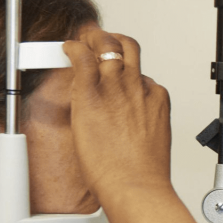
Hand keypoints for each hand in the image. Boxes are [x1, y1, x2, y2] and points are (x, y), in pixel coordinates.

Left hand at [65, 27, 171, 204]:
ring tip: (82, 40)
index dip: (124, 73)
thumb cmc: (143, 173)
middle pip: (128, 47)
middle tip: (98, 41)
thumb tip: (124, 123)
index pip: (139, 74)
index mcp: (155, 98)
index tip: (115, 75)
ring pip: (107, 44)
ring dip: (94, 37)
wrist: (135, 185)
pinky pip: (82, 57)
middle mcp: (137, 86)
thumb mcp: (150, 141)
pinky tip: (67, 50)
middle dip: (111, 40)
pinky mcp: (92, 92)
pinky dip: (73, 48)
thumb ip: (139, 123)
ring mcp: (116, 86)